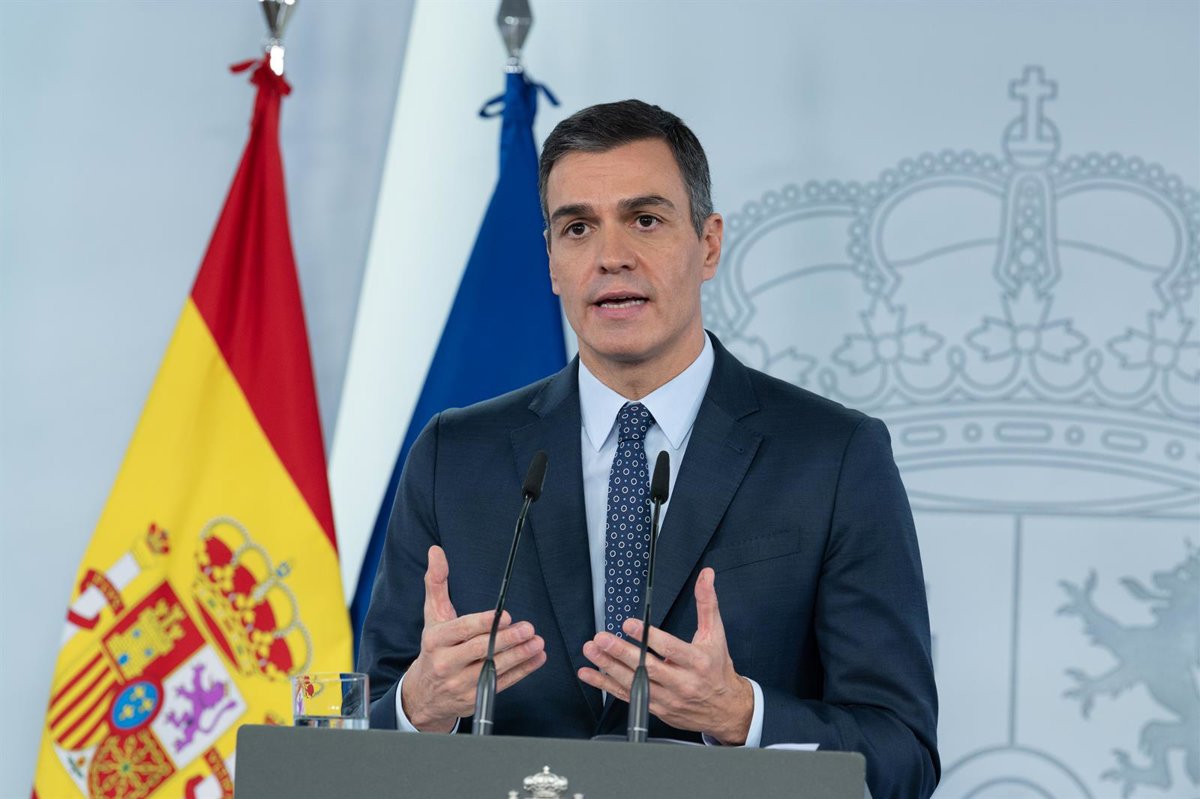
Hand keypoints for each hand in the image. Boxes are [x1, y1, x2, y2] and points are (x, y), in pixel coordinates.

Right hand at [400, 545, 546, 731]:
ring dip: (519, 656)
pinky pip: (503, 684)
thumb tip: (436, 551)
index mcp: (436, 640)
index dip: (484, 623)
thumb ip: (436, 582)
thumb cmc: (434, 648)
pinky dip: (523, 671)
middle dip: (506, 639)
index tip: (504, 615)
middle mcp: (446, 663)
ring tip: (537, 643)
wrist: (425, 695)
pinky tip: (537, 658)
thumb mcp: (432, 615)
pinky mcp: (475, 698)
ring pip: (494, 669)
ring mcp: (461, 684)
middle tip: (528, 628)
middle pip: (480, 650)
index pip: (462, 630)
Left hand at [578, 567, 753, 744]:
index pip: (670, 648)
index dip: (648, 637)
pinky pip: (628, 697)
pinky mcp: (656, 708)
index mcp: (697, 662)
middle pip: (648, 668)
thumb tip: (706, 576)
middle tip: (602, 638)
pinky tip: (591, 674)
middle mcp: (682, 683)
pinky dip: (606, 686)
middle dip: (621, 652)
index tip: (629, 624)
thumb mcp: (715, 634)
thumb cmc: (717, 669)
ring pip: (634, 684)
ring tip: (592, 651)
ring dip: (609, 667)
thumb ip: (707, 604)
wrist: (725, 709)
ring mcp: (668, 699)